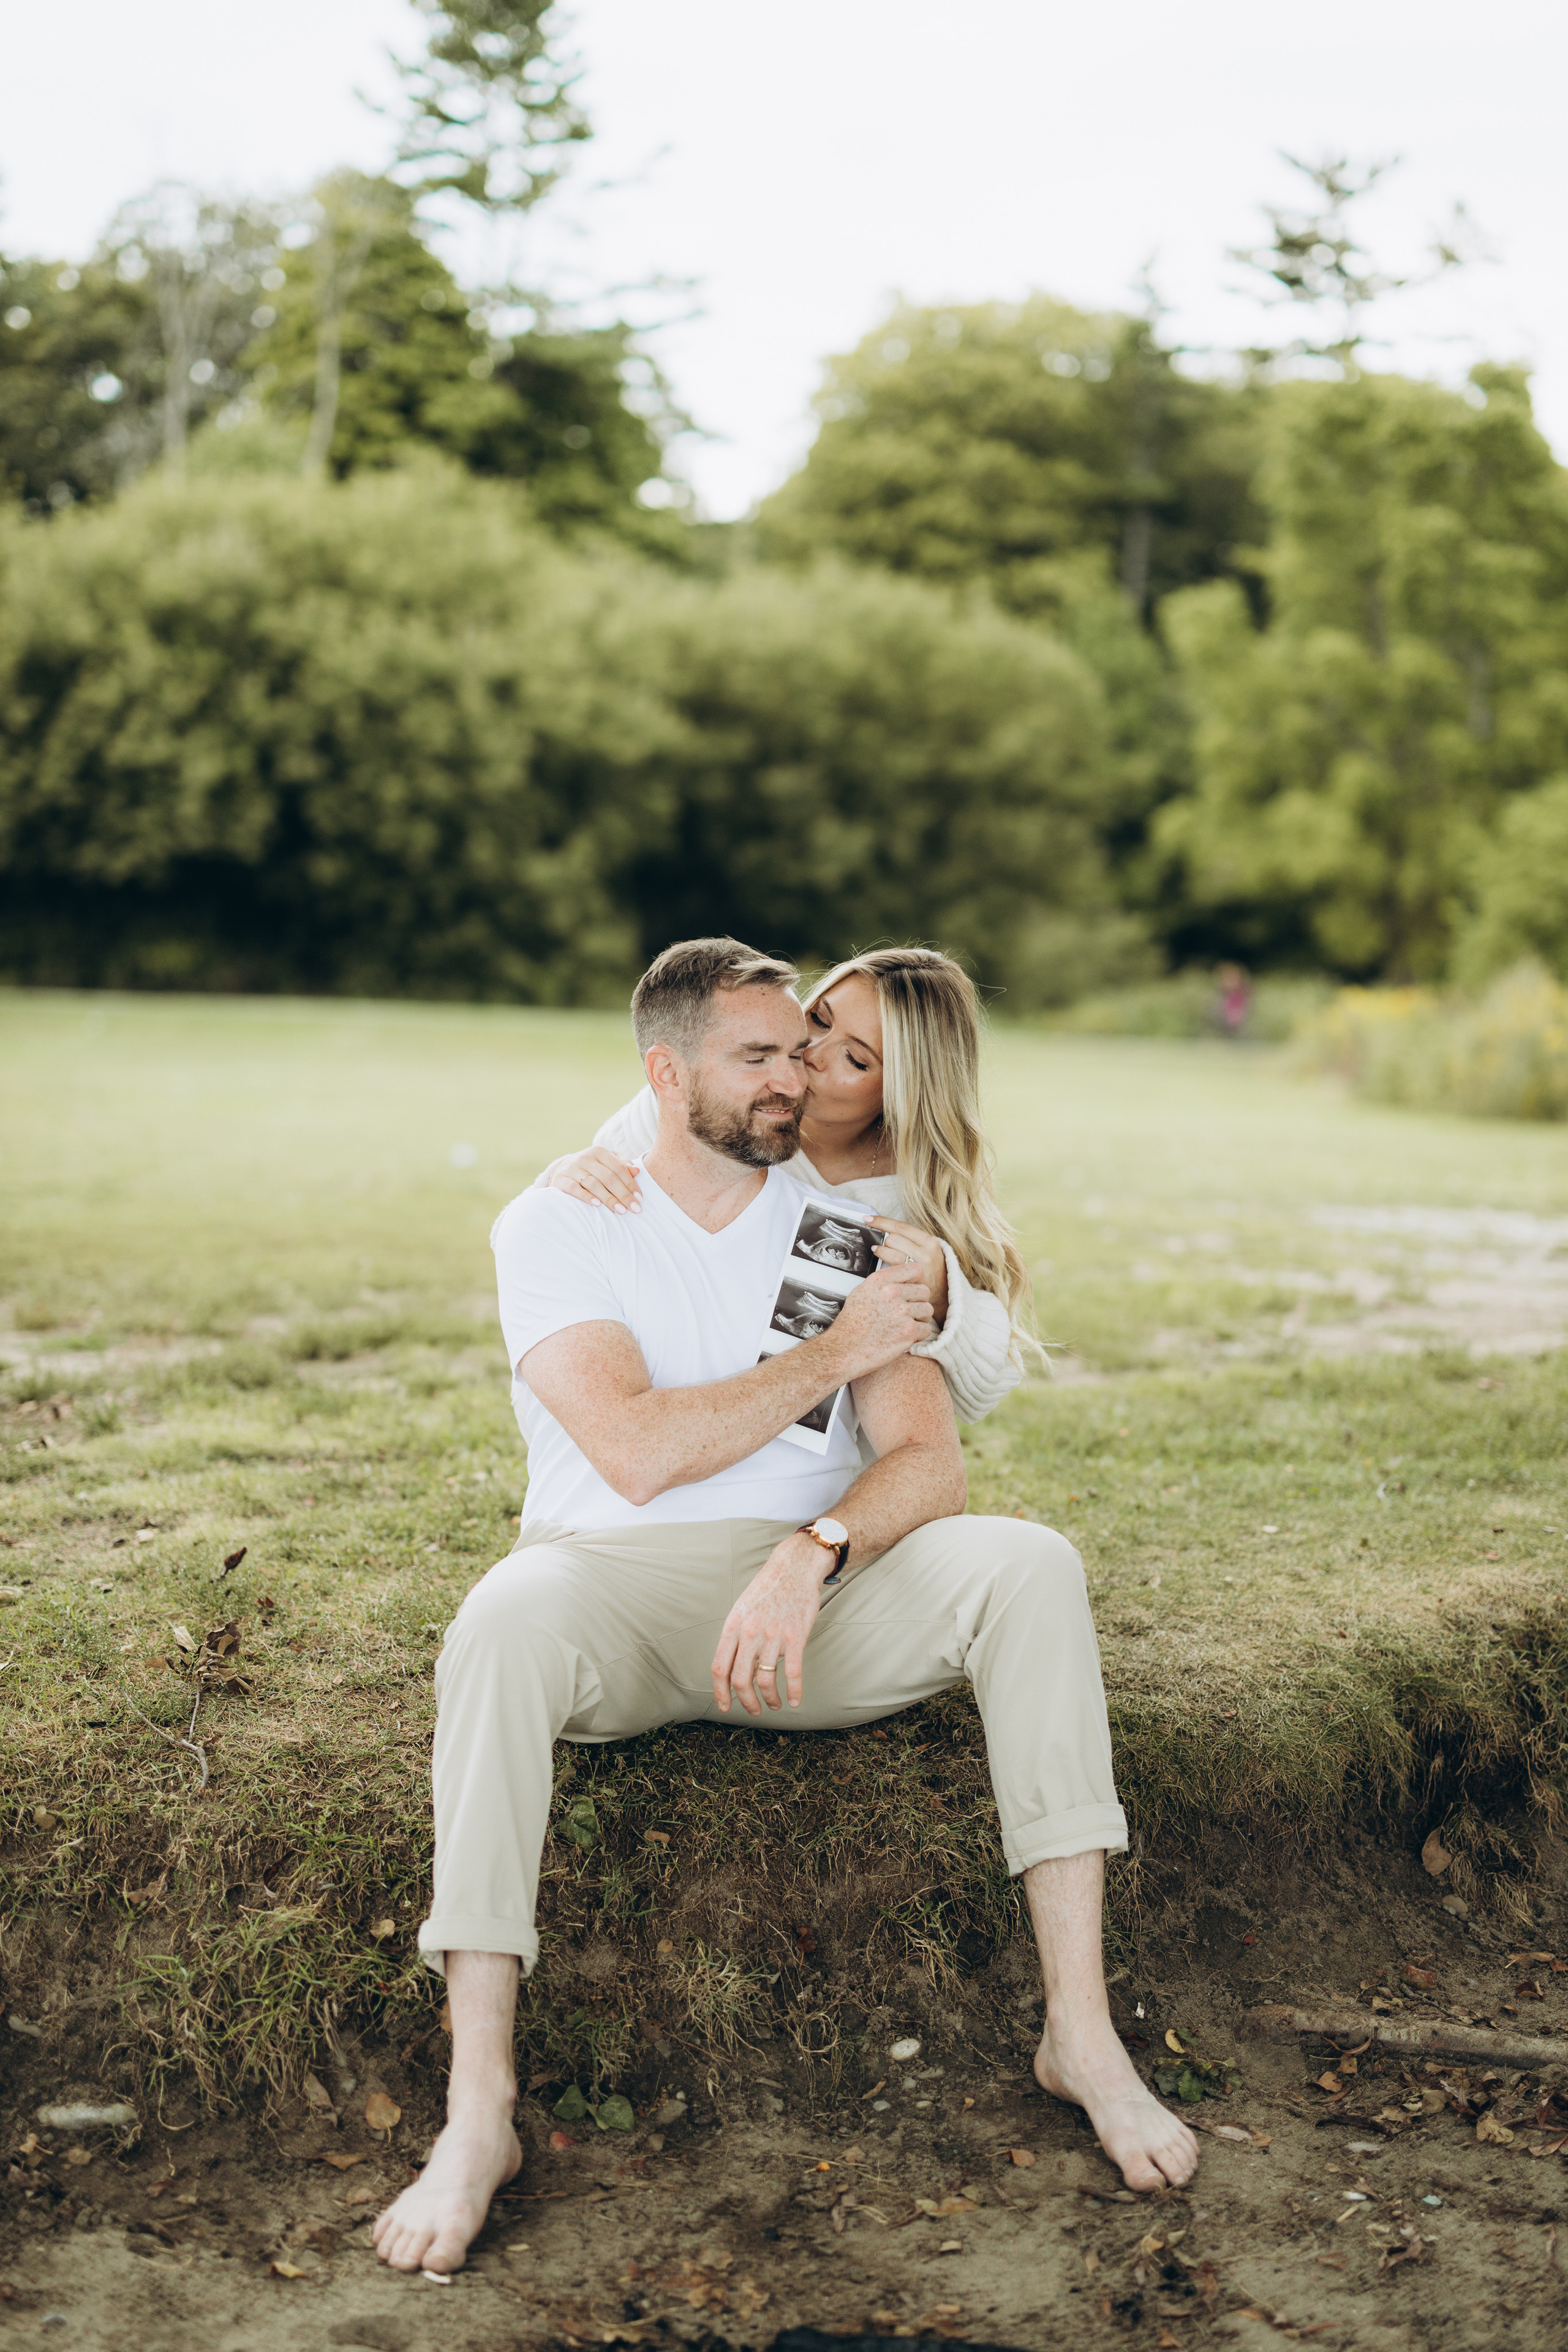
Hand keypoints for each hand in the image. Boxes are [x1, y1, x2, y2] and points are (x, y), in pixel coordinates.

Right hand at [546, 1146, 640, 1212]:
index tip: (639, 1199)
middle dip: (623, 1195)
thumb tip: (637, 1171)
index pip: (619, 1168)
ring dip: (608, 1198)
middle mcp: (586, 1157)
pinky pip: (574, 1188)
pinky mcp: (561, 1179)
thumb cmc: (593, 1167)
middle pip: (608, 1177)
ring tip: (620, 1210)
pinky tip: (597, 1205)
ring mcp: (572, 1168)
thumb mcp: (608, 1162)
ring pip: (593, 1184)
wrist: (564, 1168)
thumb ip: (623, 1165)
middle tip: (633, 1209)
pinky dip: (586, 1197)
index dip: (630, 1184)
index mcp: (600, 1151)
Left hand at [711, 1533, 826, 1714]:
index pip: (719, 1668)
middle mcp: (750, 1633)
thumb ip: (735, 1635)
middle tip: (753, 1711)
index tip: (725, 1707)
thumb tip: (729, 1664)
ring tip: (774, 1705)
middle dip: (746, 1702)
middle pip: (740, 1680)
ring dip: (770, 1700)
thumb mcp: (741, 1608)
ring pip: (766, 1681)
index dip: (720, 1693)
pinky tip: (794, 1700)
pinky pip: (793, 1673)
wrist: (794, 1567)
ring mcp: (773, 1635)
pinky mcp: (796, 1636)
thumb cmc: (767, 1589)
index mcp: (733, 1626)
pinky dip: (793, 1691)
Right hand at [821, 1260, 932, 1381]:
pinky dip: (918, 1335)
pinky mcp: (908, 1331)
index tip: (915, 1289)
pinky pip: (926, 1329)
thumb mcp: (861, 1292)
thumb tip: (900, 1280)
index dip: (918, 1280)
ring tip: (904, 1325)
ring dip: (919, 1319)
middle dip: (918, 1302)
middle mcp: (892, 1293)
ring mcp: (901, 1312)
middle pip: (924, 1291)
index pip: (915, 1269)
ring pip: (927, 1309)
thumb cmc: (851, 1325)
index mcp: (880, 1281)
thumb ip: (883, 1284)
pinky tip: (904, 1337)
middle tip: (908, 1312)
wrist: (845, 1350)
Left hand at [873, 1217, 947, 1326]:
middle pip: (893, 1237)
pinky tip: (881, 1262)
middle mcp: (925, 1252)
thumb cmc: (932, 1270)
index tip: (869, 1219)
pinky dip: (883, 1262)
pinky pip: (890, 1266)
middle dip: (884, 1240)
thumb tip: (887, 1230)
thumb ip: (912, 1240)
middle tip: (882, 1243)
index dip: (882, 1221)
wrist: (944, 1294)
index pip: (901, 1226)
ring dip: (880, 1250)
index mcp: (929, 1241)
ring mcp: (919, 1266)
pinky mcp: (912, 1279)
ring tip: (877, 1250)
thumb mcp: (929, 1250)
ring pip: (890, 1250)